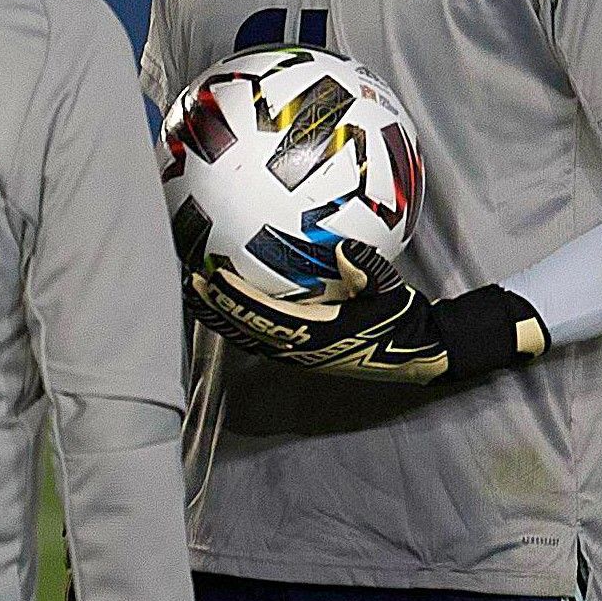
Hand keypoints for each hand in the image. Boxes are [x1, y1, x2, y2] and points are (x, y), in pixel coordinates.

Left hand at [186, 245, 538, 385]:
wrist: (413, 352)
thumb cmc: (402, 319)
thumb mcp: (391, 291)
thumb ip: (368, 270)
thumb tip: (344, 246)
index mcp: (315, 334)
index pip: (263, 314)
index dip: (234, 297)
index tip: (212, 277)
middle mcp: (298, 348)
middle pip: (244, 327)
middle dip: (214, 306)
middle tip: (188, 280)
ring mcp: (295, 353)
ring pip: (246, 334)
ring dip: (218, 315)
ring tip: (193, 292)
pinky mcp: (298, 353)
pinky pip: (258, 336)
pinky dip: (236, 320)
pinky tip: (222, 304)